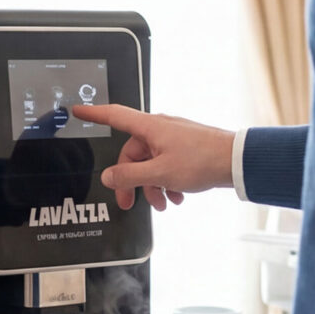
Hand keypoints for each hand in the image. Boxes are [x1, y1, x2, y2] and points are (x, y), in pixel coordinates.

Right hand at [71, 104, 234, 210]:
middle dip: (132, 181)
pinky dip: (168, 183)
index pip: (114, 116)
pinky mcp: (186, 149)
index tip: (78, 110)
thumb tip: (109, 177)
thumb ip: (130, 177)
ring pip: (151, 164)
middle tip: (130, 203)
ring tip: (164, 203)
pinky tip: (178, 197)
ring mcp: (173, 139)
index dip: (94, 114)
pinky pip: (167, 166)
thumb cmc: (202, 161)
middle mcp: (160, 130)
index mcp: (150, 128)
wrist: (236, 161)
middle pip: (132, 154)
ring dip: (153, 187)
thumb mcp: (160, 174)